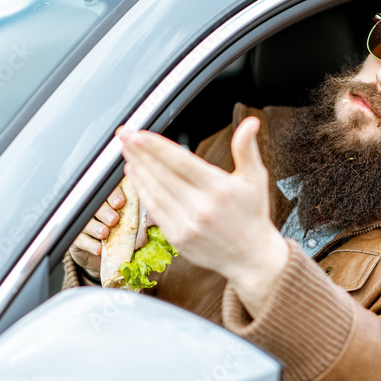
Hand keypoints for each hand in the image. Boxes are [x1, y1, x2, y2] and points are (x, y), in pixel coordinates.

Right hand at [68, 182, 148, 277]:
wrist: (105, 260)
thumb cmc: (120, 238)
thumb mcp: (131, 227)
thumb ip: (139, 219)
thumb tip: (154, 218)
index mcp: (107, 204)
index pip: (107, 192)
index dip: (113, 194)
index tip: (121, 202)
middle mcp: (93, 212)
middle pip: (94, 206)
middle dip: (105, 211)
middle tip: (114, 219)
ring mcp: (82, 225)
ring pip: (85, 222)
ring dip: (96, 227)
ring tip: (104, 233)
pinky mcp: (75, 241)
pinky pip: (79, 240)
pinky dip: (89, 244)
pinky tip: (98, 249)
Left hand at [120, 117, 288, 315]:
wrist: (250, 257)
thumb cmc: (252, 215)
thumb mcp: (256, 179)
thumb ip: (247, 149)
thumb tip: (250, 122)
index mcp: (220, 189)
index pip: (182, 162)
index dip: (157, 148)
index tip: (139, 134)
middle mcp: (202, 208)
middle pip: (163, 175)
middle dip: (140, 153)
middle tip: (125, 135)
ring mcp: (188, 225)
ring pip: (154, 192)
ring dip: (137, 169)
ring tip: (127, 151)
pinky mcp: (178, 239)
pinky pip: (154, 211)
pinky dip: (142, 191)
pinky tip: (135, 176)